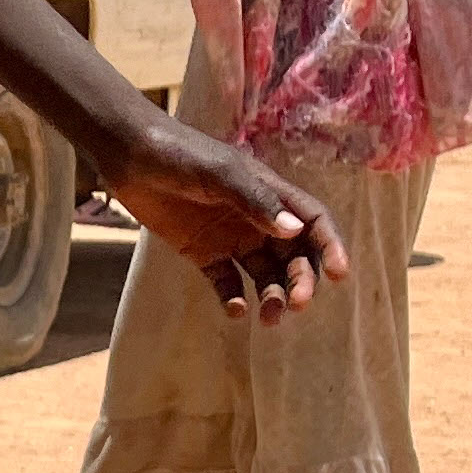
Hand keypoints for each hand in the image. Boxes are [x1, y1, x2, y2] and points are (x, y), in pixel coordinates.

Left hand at [105, 112, 347, 325]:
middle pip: (294, 256)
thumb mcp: (220, 173)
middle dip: (301, 281)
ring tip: (267, 318)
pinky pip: (227, 283)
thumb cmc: (180, 154)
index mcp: (270, 194)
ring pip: (265, 274)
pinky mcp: (204, 254)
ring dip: (272, 296)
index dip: (330, 246)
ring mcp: (232, 238)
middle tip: (296, 304)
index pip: (312, 222)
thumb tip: (294, 231)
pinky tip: (234, 310)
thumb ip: (255, 200)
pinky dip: (234, 299)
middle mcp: (258, 218)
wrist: (131, 155)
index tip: (341, 274)